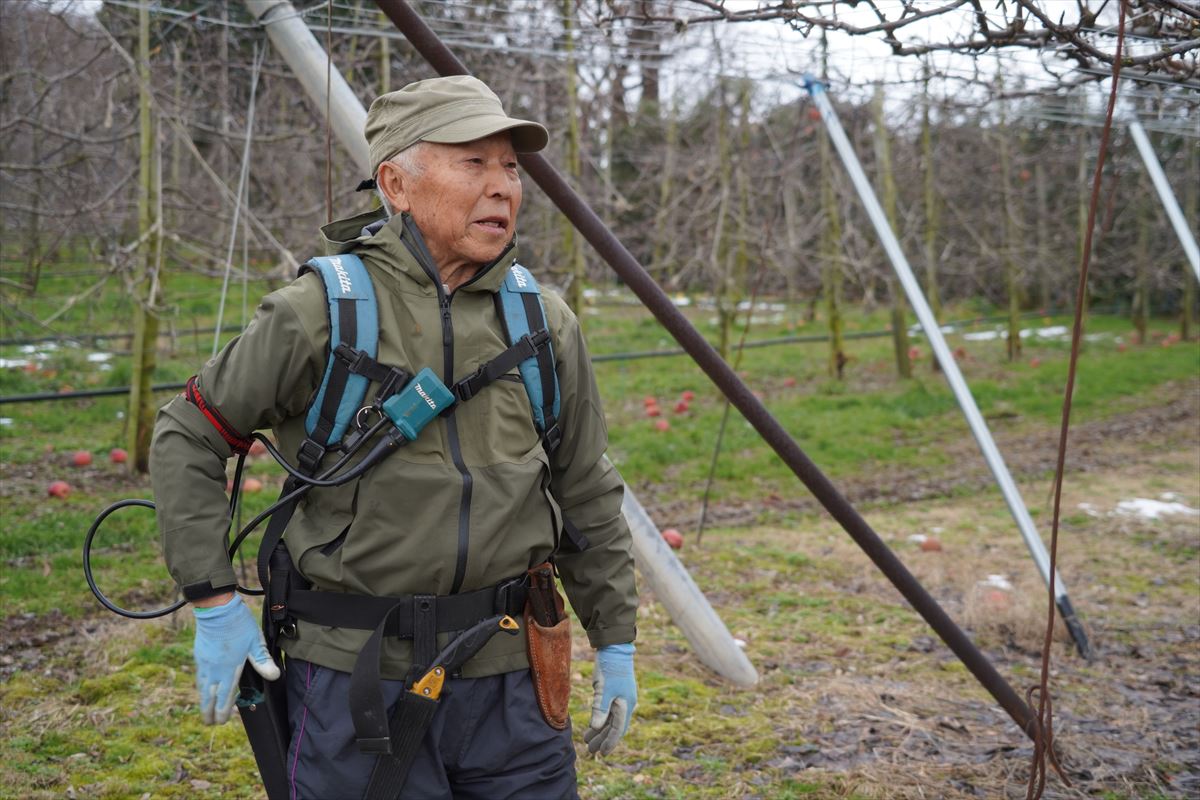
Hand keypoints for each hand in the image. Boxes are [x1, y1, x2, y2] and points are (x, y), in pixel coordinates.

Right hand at [192, 594, 279, 723]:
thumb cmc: (239, 624)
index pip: (225, 696)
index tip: (221, 721)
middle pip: (209, 697)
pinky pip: (200, 675)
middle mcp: (214, 669)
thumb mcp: (256, 641)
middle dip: (209, 712)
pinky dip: (201, 686)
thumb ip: (262, 660)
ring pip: (202, 687)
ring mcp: (205, 662)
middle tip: (209, 723)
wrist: (217, 608)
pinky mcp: (199, 654)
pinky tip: (203, 687)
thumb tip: (274, 676)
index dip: (223, 711)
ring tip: (205, 710)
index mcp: (229, 668)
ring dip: (203, 700)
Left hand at [584, 642, 636, 755]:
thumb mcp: (603, 689)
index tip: (602, 754)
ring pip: (611, 720)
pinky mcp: (615, 693)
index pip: (618, 729)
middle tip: (590, 750)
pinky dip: (601, 720)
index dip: (610, 742)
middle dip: (603, 740)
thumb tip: (596, 727)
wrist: (614, 648)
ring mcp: (621, 698)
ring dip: (600, 731)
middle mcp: (626, 704)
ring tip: (588, 740)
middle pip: (614, 727)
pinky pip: (609, 712)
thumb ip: (600, 709)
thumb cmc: (610, 668)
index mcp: (625, 705)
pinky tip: (593, 725)